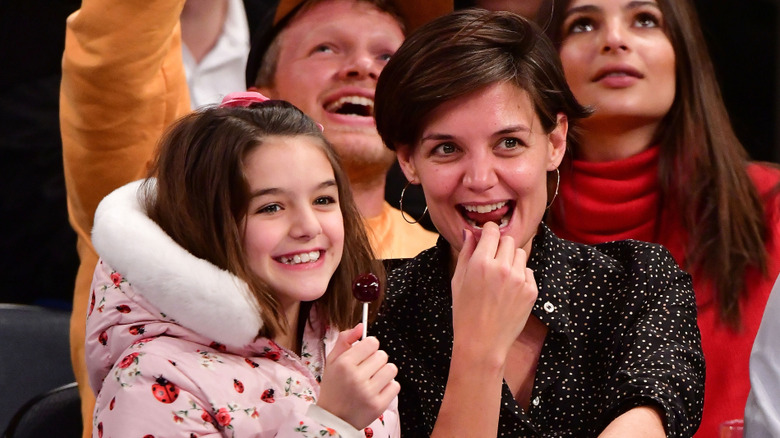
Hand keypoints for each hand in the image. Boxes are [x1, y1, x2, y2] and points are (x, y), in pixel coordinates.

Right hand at [317, 324, 399, 429]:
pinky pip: (395, 386)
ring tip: (372, 380)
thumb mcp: (332, 361)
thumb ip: (345, 340)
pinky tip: (376, 391)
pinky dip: (388, 387)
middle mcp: (356, 377)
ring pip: (391, 369)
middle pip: (383, 355)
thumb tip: (360, 326)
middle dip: (375, 360)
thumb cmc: (333, 387)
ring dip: (383, 373)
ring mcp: (368, 392)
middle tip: (366, 370)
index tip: (364, 354)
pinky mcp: (378, 406)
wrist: (332, 419)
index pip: (372, 342)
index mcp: (344, 364)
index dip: (369, 346)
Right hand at [450, 222, 537, 366]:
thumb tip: (469, 232)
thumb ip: (465, 253)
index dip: (488, 232)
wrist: (482, 343)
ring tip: (500, 276)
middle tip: (492, 259)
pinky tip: (508, 291)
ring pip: (520, 254)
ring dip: (511, 259)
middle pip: (508, 240)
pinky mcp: (531, 291)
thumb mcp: (458, 280)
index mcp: (480, 263)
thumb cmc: (465, 312)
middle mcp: (501, 267)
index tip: (487, 237)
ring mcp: (519, 279)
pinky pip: (528, 271)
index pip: (492, 231)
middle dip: (500, 245)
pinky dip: (519, 276)